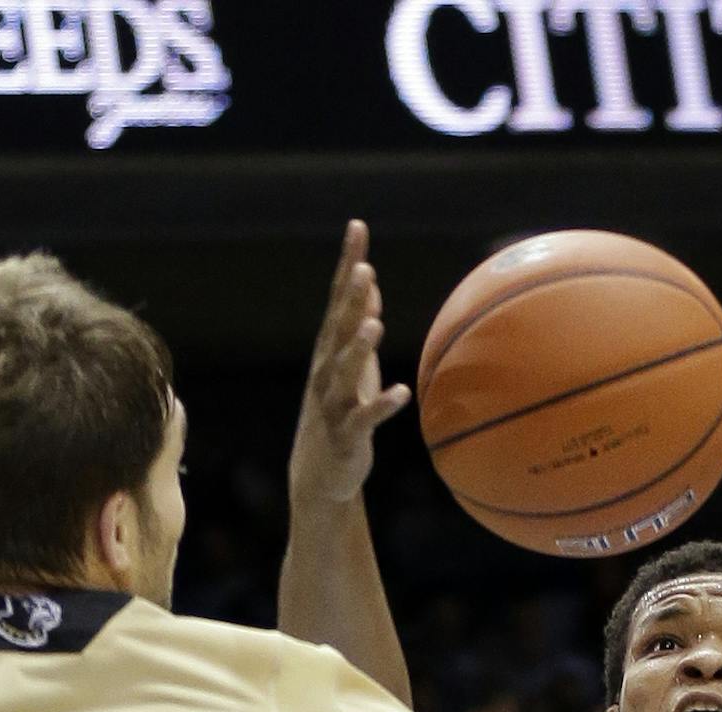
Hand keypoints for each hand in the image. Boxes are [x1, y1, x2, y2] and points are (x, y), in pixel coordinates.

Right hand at [289, 219, 411, 508]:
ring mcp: (334, 403)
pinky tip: (402, 392)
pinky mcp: (348, 434)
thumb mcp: (351, 364)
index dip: (347, 263)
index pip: (337, 298)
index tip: (357, 228)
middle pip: (338, 329)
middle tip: (363, 268)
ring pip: (345, 371)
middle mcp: (327, 371)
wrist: (319, 474)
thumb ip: (356, 322)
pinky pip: (366, 418)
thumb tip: (367, 282)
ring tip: (375, 323)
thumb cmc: (340, 412)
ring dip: (359, 348)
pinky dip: (382, 405)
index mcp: (329, 350)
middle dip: (349, 299)